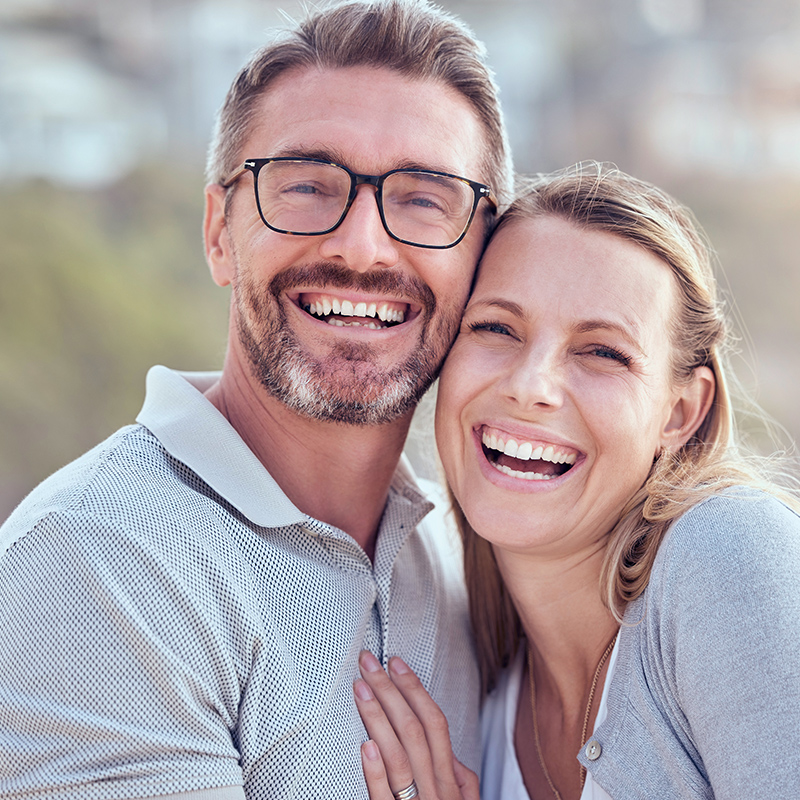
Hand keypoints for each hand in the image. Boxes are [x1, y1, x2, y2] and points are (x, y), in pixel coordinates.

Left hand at [354, 650, 478, 799]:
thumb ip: (462, 781)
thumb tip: (453, 756)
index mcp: (449, 781)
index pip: (434, 723)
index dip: (414, 689)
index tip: (395, 664)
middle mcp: (434, 790)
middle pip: (413, 730)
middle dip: (390, 690)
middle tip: (368, 663)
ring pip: (398, 755)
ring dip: (377, 718)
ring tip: (360, 688)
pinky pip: (383, 795)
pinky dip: (375, 770)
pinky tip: (365, 746)